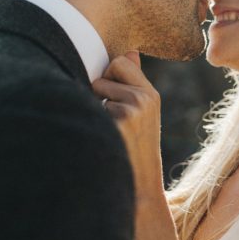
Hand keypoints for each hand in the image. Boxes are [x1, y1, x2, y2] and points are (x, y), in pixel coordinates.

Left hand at [92, 52, 163, 199]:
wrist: (139, 188)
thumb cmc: (136, 148)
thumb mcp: (144, 113)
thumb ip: (135, 81)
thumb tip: (130, 51)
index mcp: (151, 94)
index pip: (120, 62)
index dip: (109, 76)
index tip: (113, 98)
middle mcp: (143, 99)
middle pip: (103, 75)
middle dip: (99, 93)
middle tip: (111, 121)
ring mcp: (130, 111)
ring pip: (92, 92)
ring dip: (93, 110)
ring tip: (107, 133)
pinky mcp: (115, 125)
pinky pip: (86, 109)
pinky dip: (89, 122)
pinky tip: (103, 140)